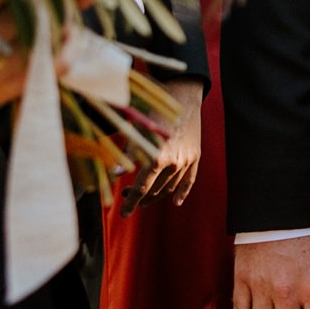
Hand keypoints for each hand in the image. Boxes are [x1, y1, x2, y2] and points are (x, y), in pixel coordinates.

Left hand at [123, 79, 202, 210]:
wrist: (182, 95)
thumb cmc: (153, 110)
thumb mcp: (135, 131)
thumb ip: (127, 154)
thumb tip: (114, 174)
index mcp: (156, 158)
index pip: (141, 189)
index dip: (131, 202)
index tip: (124, 213)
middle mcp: (173, 163)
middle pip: (155, 190)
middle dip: (140, 198)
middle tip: (127, 196)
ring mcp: (186, 161)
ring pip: (170, 188)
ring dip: (156, 196)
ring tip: (145, 198)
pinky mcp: (195, 156)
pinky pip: (189, 180)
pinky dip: (182, 192)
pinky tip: (176, 202)